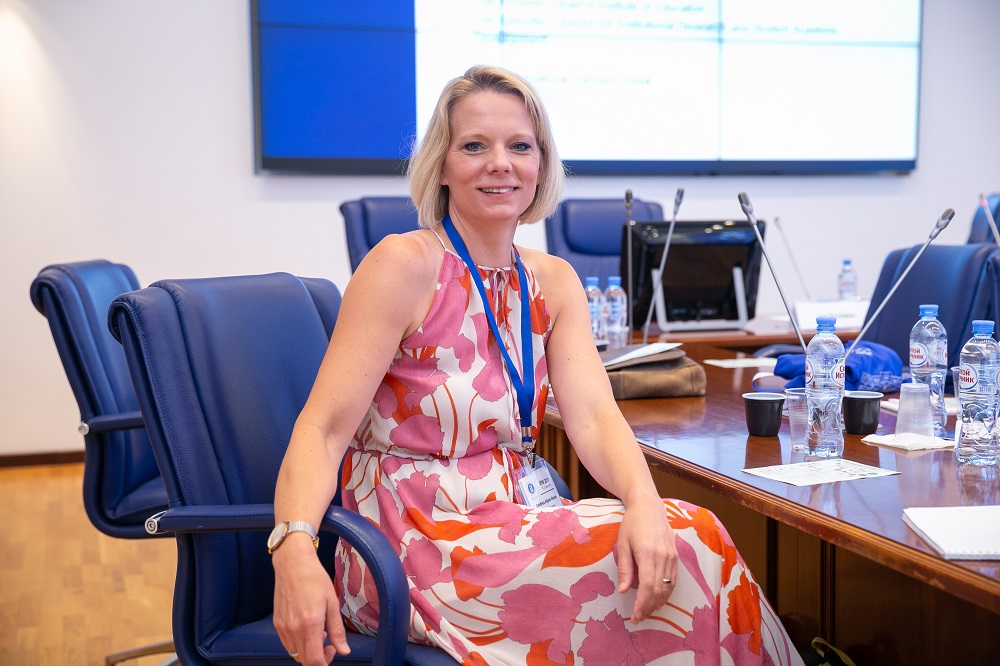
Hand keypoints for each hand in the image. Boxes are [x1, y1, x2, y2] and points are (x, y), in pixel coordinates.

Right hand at [273, 537, 349, 663]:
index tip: (333, 652)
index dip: (325, 663)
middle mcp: (293, 630)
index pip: (314, 660)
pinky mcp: (277, 623)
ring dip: (308, 651)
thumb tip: (344, 651)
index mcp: (310, 625)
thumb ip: (337, 630)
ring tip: (319, 634)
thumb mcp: (332, 603)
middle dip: (318, 659)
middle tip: (330, 645)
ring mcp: (283, 628)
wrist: (293, 564)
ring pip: (295, 654)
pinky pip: (288, 644)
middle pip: (304, 660)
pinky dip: (298, 644)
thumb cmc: (315, 579)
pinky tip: (307, 629)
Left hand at [615, 497, 676, 622]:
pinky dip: (666, 593)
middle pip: (658, 590)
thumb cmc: (632, 523)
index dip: (642, 604)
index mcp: (647, 554)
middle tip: (639, 618)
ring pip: (668, 587)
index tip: (635, 616)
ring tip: (647, 612)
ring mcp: (672, 557)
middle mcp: (663, 557)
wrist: (650, 507)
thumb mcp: (623, 544)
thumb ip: (624, 568)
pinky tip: (658, 599)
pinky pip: (673, 580)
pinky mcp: (676, 556)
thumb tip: (623, 591)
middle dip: (649, 607)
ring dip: (658, 603)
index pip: (647, 586)